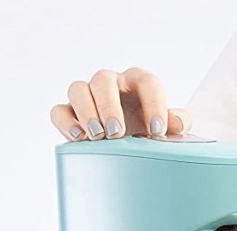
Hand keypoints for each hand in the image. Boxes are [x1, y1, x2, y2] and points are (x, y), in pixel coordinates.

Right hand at [50, 68, 189, 141]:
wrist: (132, 145)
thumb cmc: (151, 130)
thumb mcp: (169, 128)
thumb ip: (177, 122)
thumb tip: (178, 124)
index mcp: (139, 83)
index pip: (147, 82)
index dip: (153, 103)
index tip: (157, 130)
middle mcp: (111, 84)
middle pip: (102, 79)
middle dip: (109, 106)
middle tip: (117, 132)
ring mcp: (88, 96)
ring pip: (77, 89)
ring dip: (86, 112)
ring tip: (98, 136)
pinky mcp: (70, 112)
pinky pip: (59, 111)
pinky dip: (66, 123)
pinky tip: (79, 138)